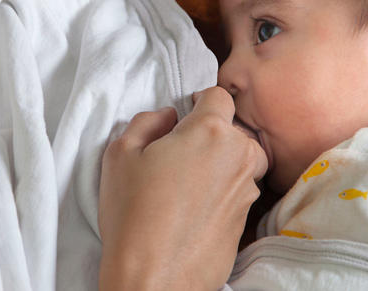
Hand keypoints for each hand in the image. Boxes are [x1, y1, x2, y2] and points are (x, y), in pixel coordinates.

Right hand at [98, 87, 267, 290]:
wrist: (154, 277)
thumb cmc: (133, 213)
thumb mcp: (120, 153)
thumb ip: (147, 121)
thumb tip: (167, 116)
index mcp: (210, 132)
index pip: (219, 95)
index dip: (199, 100)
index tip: (184, 114)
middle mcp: (238, 157)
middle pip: (234, 130)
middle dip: (211, 134)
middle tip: (179, 152)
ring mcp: (246, 191)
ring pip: (240, 162)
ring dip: (220, 164)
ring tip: (186, 182)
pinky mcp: (246, 221)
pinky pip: (237, 193)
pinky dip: (220, 193)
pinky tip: (191, 209)